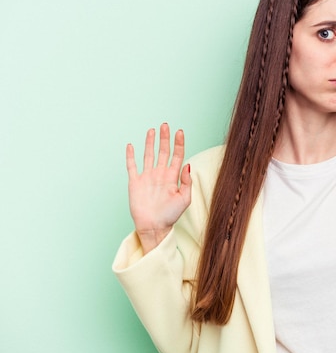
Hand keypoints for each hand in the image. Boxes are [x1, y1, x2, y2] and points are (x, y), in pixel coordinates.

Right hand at [126, 123, 191, 252]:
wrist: (154, 227)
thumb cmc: (170, 215)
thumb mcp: (184, 199)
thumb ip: (186, 182)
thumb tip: (187, 165)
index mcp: (172, 177)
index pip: (177, 155)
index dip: (178, 143)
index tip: (180, 132)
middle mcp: (160, 174)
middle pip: (163, 151)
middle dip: (164, 138)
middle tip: (165, 125)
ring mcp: (147, 177)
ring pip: (148, 155)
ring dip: (150, 142)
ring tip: (152, 130)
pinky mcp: (135, 182)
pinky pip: (132, 166)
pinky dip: (131, 156)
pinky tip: (131, 146)